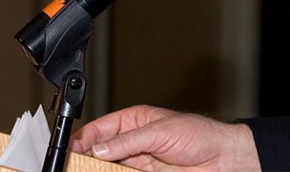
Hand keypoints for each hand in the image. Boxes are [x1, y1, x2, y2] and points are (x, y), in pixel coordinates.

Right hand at [68, 105, 260, 170]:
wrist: (221, 159)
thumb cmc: (198, 134)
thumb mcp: (160, 132)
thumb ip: (127, 141)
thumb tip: (98, 148)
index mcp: (134, 121)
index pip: (99, 129)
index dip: (82, 139)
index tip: (69, 151)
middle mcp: (132, 142)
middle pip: (97, 152)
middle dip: (83, 159)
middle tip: (72, 167)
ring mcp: (136, 161)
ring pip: (105, 168)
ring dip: (94, 171)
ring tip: (81, 171)